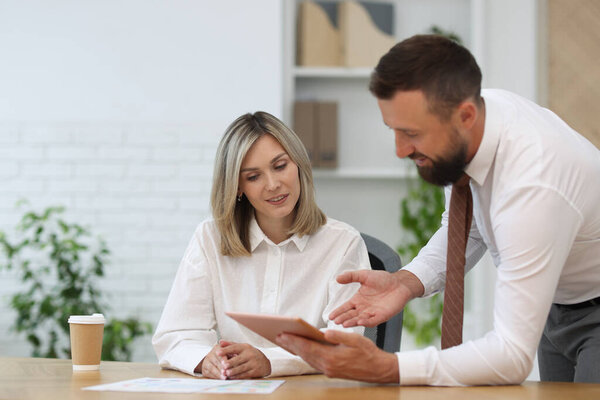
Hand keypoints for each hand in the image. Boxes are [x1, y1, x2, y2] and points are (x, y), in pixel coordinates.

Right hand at [196, 341, 230, 378]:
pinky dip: (215, 377)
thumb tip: (236, 357)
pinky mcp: (204, 369)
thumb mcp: (229, 352)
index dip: (223, 359)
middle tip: (226, 373)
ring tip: (224, 378)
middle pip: (216, 361)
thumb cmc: (226, 356)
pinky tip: (220, 379)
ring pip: (212, 368)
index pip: (220, 353)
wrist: (213, 359)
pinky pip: (209, 373)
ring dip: (218, 374)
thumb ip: (232, 354)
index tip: (227, 364)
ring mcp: (206, 361)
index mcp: (218, 348)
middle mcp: (210, 354)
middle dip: (221, 368)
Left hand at [217, 342, 270, 378]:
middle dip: (231, 362)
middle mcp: (250, 354)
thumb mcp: (242, 347)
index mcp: (245, 347)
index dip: (226, 350)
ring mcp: (253, 363)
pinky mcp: (255, 371)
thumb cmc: (250, 354)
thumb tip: (220, 342)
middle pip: (239, 359)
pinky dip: (238, 376)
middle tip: (223, 365)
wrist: (265, 362)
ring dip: (234, 371)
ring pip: (242, 368)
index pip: (234, 348)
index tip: (217, 352)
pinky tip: (232, 378)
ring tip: (226, 373)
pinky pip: (246, 374)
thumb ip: (230, 345)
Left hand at [276, 330, 398, 382]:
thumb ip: (338, 336)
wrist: (378, 370)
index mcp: (332, 357)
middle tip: (278, 335)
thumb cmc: (368, 353)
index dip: (294, 340)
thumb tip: (323, 331)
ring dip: (296, 350)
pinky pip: (313, 362)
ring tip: (286, 341)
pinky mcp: (331, 371)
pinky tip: (301, 349)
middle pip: (304, 354)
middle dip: (290, 344)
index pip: (308, 347)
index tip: (283, 333)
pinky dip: (305, 355)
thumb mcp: (356, 340)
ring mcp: (329, 370)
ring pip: (307, 359)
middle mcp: (328, 366)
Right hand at [329, 269, 423, 326]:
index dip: (338, 312)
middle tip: (336, 322)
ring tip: (344, 324)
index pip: (345, 307)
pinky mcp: (382, 316)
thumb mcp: (364, 275)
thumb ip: (351, 276)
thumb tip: (337, 278)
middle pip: (351, 315)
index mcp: (358, 300)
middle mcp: (364, 308)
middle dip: (343, 318)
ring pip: (360, 320)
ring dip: (352, 322)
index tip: (330, 316)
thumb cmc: (383, 279)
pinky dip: (366, 322)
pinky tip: (360, 322)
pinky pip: (373, 321)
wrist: (399, 283)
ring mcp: (372, 313)